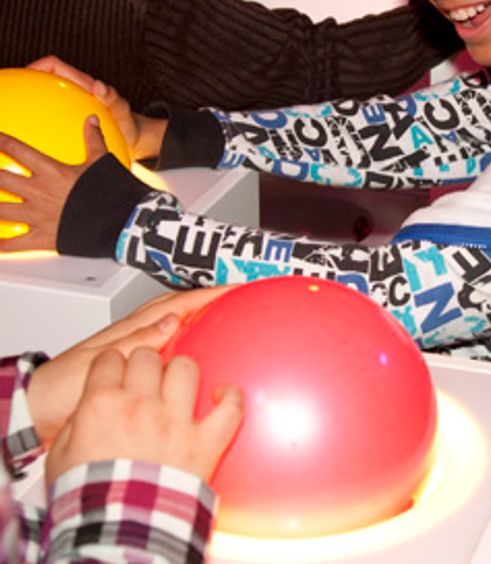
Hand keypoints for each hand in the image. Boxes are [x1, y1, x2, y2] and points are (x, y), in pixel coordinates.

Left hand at [0, 116, 107, 252]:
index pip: (18, 151)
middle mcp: (39, 192)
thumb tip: (92, 120)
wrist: (122, 220)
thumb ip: (93, 140)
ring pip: (0, 211)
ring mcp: (37, 216)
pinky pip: (14, 244)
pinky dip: (1, 246)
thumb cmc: (113, 191)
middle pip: (0, 180)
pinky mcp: (42, 238)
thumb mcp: (102, 161)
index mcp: (52, 171)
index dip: (2, 142)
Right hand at [26, 57, 165, 159]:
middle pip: (43, 78)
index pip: (54, 65)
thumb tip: (99, 85)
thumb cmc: (127, 122)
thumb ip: (112, 98)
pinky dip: (38, 121)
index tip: (23, 75)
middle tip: (12, 94)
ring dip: (29, 100)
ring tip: (14, 116)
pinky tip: (30, 140)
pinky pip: (50, 116)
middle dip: (26, 81)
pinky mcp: (70, 117)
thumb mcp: (122, 111)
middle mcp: (74, 90)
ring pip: (44, 97)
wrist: (131, 137)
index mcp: (83, 83)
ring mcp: (70, 104)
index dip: (36, 65)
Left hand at [27, 286, 234, 447]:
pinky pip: (172, 351)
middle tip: (242, 297)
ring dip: (203, 317)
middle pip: (183, 307)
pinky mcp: (138, 371)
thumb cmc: (64, 386)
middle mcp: (140, 335)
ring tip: (230, 319)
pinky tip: (202, 358)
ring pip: (178, 326)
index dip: (210, 293)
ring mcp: (139, 350)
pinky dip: (191, 346)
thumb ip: (137, 339)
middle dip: (213, 298)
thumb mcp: (102, 361)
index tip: (238, 287)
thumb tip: (173, 319)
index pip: (180, 302)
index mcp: (134, 328)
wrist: (40, 411)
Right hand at [45, 347, 241, 484]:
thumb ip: (75, 424)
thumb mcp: (60, 457)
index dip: (112, 364)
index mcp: (101, 406)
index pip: (110, 359)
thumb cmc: (87, 499)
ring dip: (181, 372)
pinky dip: (231, 398)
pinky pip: (230, 407)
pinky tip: (222, 396)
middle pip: (147, 356)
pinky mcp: (205, 441)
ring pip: (186, 369)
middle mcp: (140, 406)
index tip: (115, 373)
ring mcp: (176, 421)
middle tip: (145, 377)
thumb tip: (88, 409)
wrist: (116, 533)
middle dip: (145, 362)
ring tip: (178, 384)